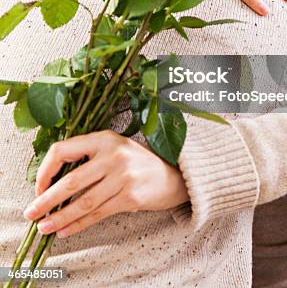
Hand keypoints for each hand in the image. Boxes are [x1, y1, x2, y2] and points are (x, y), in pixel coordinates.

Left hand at [23, 130, 188, 238]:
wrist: (173, 175)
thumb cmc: (137, 163)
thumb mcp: (114, 148)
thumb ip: (88, 157)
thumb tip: (52, 182)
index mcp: (104, 138)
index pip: (63, 149)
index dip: (46, 170)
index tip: (39, 187)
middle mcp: (113, 154)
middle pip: (71, 180)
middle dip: (46, 200)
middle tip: (31, 212)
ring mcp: (123, 176)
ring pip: (83, 201)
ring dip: (60, 217)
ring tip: (45, 226)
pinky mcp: (131, 196)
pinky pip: (98, 213)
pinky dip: (79, 224)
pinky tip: (65, 230)